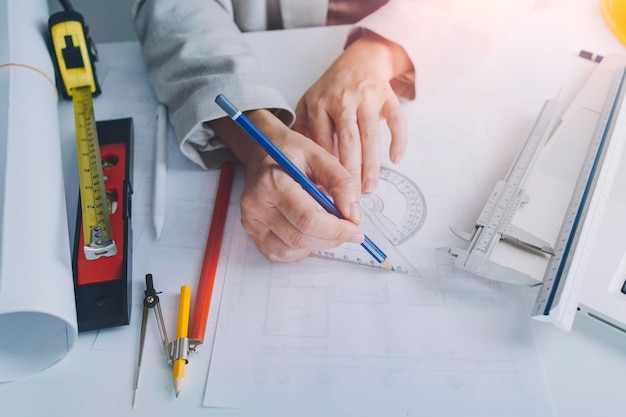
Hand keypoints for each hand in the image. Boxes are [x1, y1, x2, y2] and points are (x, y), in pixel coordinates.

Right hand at [210, 110, 364, 261]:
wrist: (262, 151)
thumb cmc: (289, 152)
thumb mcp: (320, 156)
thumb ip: (341, 182)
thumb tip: (353, 215)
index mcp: (271, 182)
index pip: (307, 218)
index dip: (336, 229)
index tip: (355, 229)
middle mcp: (256, 205)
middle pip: (300, 237)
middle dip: (331, 238)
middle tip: (349, 229)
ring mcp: (251, 221)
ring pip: (291, 250)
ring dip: (318, 244)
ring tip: (330, 228)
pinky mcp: (252, 232)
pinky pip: (280, 253)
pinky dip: (302, 249)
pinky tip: (311, 233)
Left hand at [293, 32, 411, 192]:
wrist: (360, 59)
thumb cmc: (332, 88)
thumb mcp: (309, 102)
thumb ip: (303, 130)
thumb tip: (300, 164)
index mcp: (319, 104)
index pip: (322, 141)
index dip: (325, 168)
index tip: (327, 190)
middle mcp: (342, 100)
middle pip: (347, 141)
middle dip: (350, 172)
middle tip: (351, 197)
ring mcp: (366, 97)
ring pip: (370, 136)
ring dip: (371, 165)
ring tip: (369, 188)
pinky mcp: (387, 96)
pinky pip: (396, 120)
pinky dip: (398, 140)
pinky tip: (395, 159)